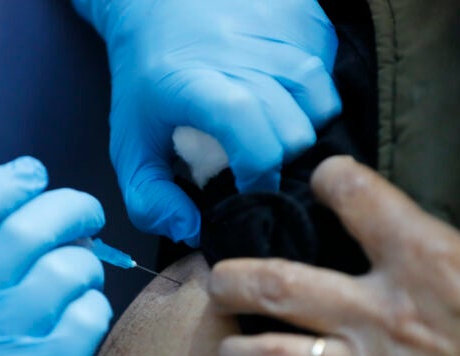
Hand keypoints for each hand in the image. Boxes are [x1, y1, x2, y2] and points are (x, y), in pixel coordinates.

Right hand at [0, 157, 112, 355]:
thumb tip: (35, 194)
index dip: (1, 183)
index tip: (32, 174)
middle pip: (27, 231)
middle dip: (72, 208)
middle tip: (87, 214)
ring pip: (69, 270)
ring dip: (86, 269)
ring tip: (77, 285)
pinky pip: (90, 315)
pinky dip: (94, 311)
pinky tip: (79, 327)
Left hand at [72, 0, 341, 245]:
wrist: (156, 3)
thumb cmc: (146, 81)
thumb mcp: (130, 145)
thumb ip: (149, 199)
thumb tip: (192, 230)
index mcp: (198, 85)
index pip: (253, 135)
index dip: (259, 174)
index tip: (247, 189)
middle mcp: (243, 55)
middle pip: (296, 131)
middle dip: (281, 162)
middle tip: (256, 164)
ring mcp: (277, 35)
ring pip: (322, 103)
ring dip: (304, 129)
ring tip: (273, 133)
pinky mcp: (302, 21)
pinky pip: (329, 73)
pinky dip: (315, 98)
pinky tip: (286, 101)